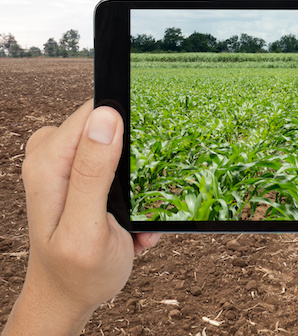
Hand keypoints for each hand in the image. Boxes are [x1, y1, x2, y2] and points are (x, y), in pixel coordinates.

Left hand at [3, 101, 159, 334]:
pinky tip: (128, 224)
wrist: (66, 296)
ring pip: (118, 148)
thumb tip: (106, 116)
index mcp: (49, 163)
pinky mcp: (76, 174)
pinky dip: (129, 194)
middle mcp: (51, 156)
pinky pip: (115, 164)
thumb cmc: (78, 271)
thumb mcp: (88, 227)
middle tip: (134, 208)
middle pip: (109, 128)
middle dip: (134, 166)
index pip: (95, 112)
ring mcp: (63, 164)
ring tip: (132, 222)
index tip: (136, 174)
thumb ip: (93, 173)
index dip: (126, 134)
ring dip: (135, 186)